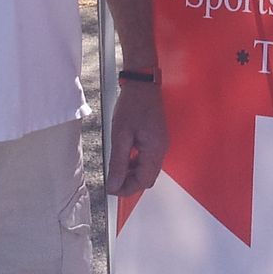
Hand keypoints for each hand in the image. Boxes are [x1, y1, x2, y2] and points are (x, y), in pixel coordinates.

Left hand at [106, 80, 167, 195]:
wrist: (143, 84)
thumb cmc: (133, 105)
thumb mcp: (120, 135)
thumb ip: (118, 162)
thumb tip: (114, 184)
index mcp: (154, 150)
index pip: (143, 181)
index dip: (126, 189)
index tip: (111, 188)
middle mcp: (161, 150)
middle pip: (147, 179)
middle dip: (130, 183)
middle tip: (113, 180)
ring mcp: (161, 144)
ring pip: (148, 170)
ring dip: (133, 174)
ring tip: (117, 168)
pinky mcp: (158, 139)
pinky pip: (149, 159)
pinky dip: (137, 163)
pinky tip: (126, 157)